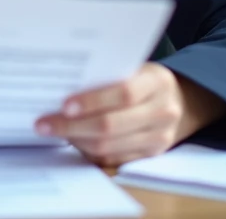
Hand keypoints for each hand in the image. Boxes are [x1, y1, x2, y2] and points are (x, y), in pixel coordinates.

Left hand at [34, 62, 225, 166]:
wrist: (181, 101)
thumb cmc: (145, 79)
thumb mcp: (135, 67)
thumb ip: (108, 74)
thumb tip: (62, 82)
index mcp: (158, 83)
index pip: (124, 94)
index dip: (93, 101)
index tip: (63, 104)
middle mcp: (162, 112)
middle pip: (112, 126)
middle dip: (72, 126)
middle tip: (44, 123)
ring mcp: (159, 138)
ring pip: (110, 147)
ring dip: (75, 140)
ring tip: (51, 131)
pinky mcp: (150, 155)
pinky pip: (113, 159)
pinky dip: (88, 151)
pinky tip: (71, 141)